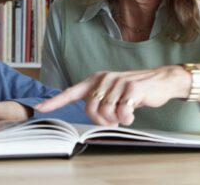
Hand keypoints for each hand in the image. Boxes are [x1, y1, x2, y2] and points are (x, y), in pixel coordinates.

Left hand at [34, 67, 188, 125]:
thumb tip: (93, 116)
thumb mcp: (113, 92)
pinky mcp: (131, 89)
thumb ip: (100, 101)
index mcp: (96, 79)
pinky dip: (127, 119)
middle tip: (114, 118)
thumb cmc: (134, 90)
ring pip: (106, 114)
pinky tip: (133, 111)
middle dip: (102, 120)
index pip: (71, 92)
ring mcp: (117, 82)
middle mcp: (103, 78)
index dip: (55, 101)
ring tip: (126, 111)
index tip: (40, 108)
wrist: (160, 81)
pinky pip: (122, 114)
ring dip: (117, 119)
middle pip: (90, 110)